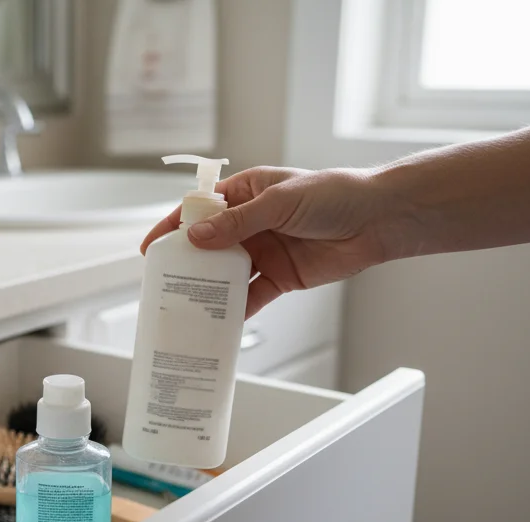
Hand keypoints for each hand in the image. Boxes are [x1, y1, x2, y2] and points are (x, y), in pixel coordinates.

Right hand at [139, 166, 423, 317]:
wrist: (377, 220)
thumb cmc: (334, 195)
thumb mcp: (279, 202)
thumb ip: (237, 223)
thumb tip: (197, 238)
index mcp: (246, 193)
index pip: (200, 210)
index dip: (174, 228)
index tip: (152, 249)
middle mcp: (250, 223)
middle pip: (208, 246)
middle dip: (186, 264)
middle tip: (162, 284)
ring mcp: (264, 252)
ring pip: (226, 274)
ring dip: (207, 289)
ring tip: (183, 307)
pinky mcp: (280, 278)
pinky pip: (251, 296)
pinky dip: (235, 310)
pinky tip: (218, 322)